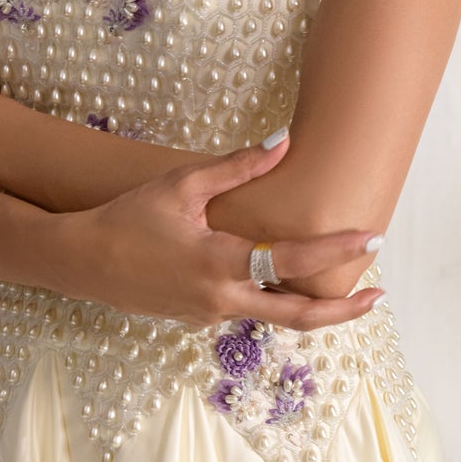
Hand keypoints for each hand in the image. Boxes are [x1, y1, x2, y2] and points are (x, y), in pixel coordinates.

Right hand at [70, 131, 383, 330]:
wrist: (82, 262)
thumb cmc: (128, 218)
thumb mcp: (181, 186)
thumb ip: (236, 168)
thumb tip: (283, 142)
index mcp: (221, 265)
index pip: (294, 262)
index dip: (337, 250)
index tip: (372, 238)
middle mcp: (222, 300)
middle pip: (299, 317)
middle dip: (344, 310)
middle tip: (378, 294)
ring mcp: (211, 315)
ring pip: (273, 316)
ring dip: (311, 304)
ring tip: (342, 282)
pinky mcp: (199, 319)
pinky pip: (246, 309)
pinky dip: (274, 299)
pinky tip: (282, 278)